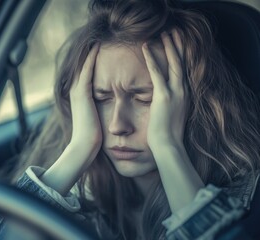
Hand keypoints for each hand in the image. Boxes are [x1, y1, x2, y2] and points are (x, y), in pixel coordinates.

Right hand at [69, 44, 101, 164]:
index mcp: (79, 96)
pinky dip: (91, 58)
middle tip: (99, 40)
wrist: (84, 146)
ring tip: (99, 39)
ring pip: (82, 65)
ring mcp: (77, 91)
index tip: (102, 51)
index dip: (91, 61)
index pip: (84, 73)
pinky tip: (98, 47)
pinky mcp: (82, 93)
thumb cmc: (92, 136)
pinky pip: (87, 70)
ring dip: (90, 52)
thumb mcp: (94, 119)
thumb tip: (104, 109)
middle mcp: (75, 91)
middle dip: (89, 53)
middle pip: (81, 66)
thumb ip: (97, 110)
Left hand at [142, 30, 203, 211]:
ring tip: (162, 33)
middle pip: (181, 63)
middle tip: (173, 32)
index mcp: (184, 96)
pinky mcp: (164, 96)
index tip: (176, 45)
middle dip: (177, 46)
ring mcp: (175, 93)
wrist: (168, 147)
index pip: (182, 72)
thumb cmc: (167, 136)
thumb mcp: (170, 117)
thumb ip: (168, 106)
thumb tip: (162, 103)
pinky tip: (146, 46)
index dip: (180, 56)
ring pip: (172, 63)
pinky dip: (152, 57)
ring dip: (167, 47)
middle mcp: (183, 92)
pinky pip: (157, 71)